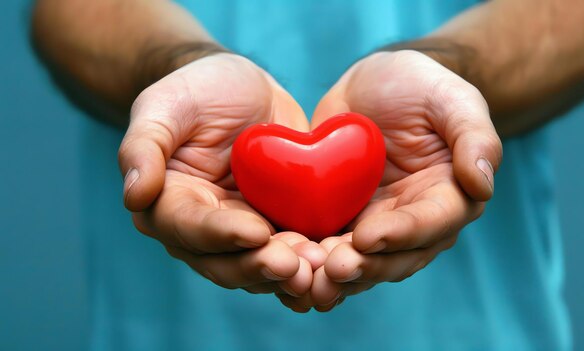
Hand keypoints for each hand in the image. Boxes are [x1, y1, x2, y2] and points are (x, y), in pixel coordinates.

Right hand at [118, 53, 325, 296]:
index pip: (190, 228)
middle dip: (260, 266)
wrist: (240, 88)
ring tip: (321, 269)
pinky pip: (291, 250)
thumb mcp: (165, 105)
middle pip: (227, 261)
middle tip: (296, 267)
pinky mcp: (276, 224)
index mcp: (170, 203)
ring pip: (261, 265)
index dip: (222, 235)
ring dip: (289, 273)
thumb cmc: (196, 91)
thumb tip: (134, 196)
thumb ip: (143, 146)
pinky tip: (334, 261)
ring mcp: (242, 229)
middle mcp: (203, 228)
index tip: (256, 233)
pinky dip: (310, 261)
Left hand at [280, 50, 502, 310]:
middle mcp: (413, 221)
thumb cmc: (422, 87)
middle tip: (332, 271)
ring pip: (359, 262)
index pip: (431, 224)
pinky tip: (284, 268)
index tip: (369, 237)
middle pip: (394, 257)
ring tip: (305, 282)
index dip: (401, 234)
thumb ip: (475, 138)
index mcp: (448, 198)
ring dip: (334, 276)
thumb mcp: (453, 99)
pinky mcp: (341, 219)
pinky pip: (326, 246)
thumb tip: (483, 185)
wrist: (378, 85)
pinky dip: (308, 261)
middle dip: (364, 267)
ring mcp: (375, 224)